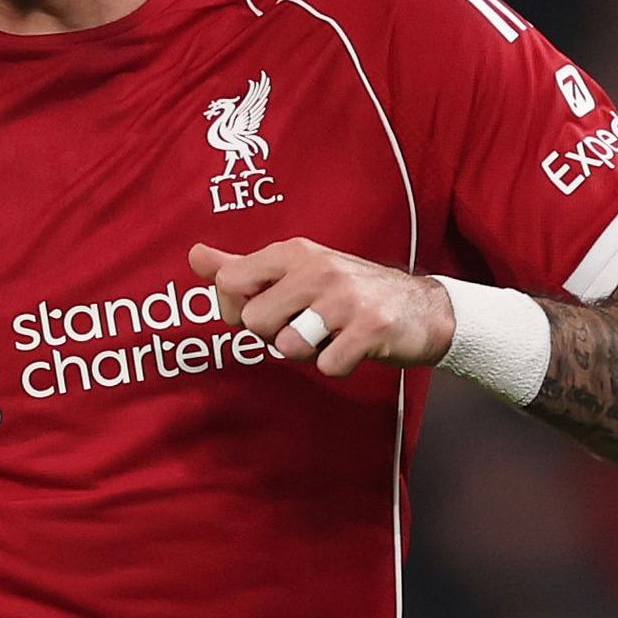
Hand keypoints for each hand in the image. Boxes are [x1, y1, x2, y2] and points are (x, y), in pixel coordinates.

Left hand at [188, 237, 450, 378]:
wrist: (423, 309)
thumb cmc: (348, 291)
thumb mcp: (296, 270)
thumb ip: (242, 267)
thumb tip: (194, 255)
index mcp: (294, 252)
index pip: (230, 282)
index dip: (239, 309)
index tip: (268, 309)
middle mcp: (318, 269)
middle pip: (255, 322)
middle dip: (276, 334)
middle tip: (306, 325)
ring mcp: (345, 299)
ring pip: (288, 346)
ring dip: (306, 352)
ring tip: (330, 335)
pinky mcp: (370, 329)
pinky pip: (326, 366)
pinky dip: (336, 365)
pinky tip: (352, 348)